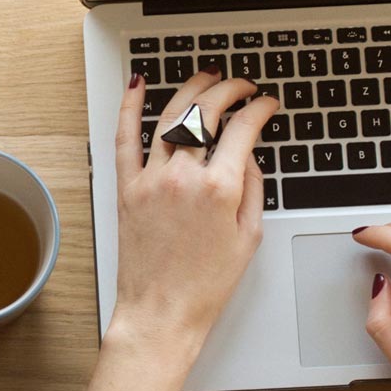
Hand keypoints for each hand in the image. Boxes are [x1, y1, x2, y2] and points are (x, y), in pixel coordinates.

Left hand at [109, 69, 277, 365]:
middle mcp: (183, 177)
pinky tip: (137, 84)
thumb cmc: (205, 285)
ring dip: (191, 88)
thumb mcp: (248, 236)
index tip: (266, 104)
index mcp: (220, 189)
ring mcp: (151, 179)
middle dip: (230, 89)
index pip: (243, 128)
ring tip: (206, 77)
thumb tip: (248, 156)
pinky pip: (124, 137)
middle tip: (242, 86)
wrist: (162, 312)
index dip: (260, 108)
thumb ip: (252, 188)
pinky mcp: (127, 188)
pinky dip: (128, 106)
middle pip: (207, 111)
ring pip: (170, 115)